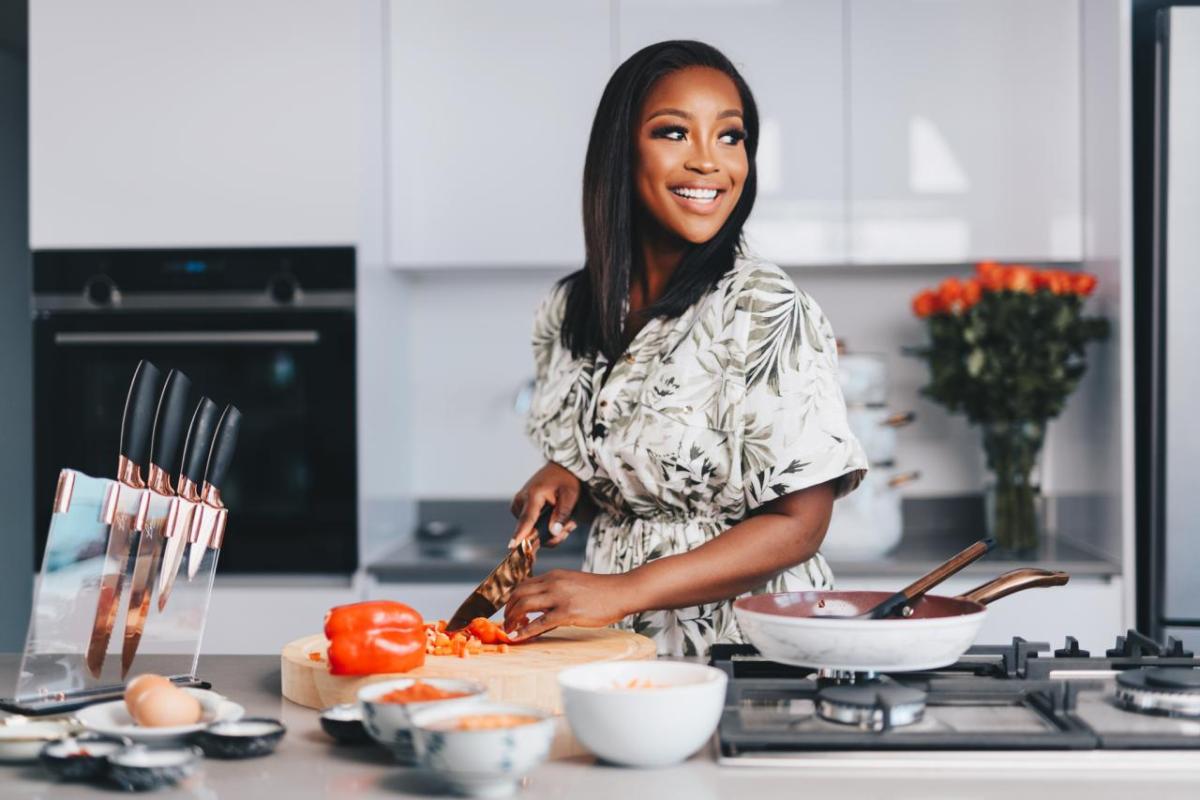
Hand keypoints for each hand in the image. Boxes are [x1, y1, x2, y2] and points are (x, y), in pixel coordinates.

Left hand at [503, 570, 636, 640]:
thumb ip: (556, 593)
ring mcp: (560, 597)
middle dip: (508, 610)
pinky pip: (539, 623)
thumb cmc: (601, 592)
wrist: (621, 592)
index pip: (523, 584)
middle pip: (518, 593)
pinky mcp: (567, 612)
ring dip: (512, 619)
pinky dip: (525, 631)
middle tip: (507, 623)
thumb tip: (540, 613)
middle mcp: (553, 582)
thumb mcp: (573, 584)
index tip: (509, 612)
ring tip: (510, 631)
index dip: (512, 600)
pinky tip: (518, 638)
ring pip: (524, 605)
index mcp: (554, 575)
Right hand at [509, 462, 580, 547]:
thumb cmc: (566, 480)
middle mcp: (521, 500)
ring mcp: (519, 504)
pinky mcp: (520, 508)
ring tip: (566, 519)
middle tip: (570, 525)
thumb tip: (553, 532)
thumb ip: (563, 514)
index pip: (527, 519)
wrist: (560, 467)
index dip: (520, 534)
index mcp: (533, 494)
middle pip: (531, 530)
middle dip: (551, 534)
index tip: (511, 546)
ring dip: (550, 530)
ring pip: (532, 530)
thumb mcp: (571, 495)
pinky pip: (530, 525)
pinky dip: (544, 526)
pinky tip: (557, 518)